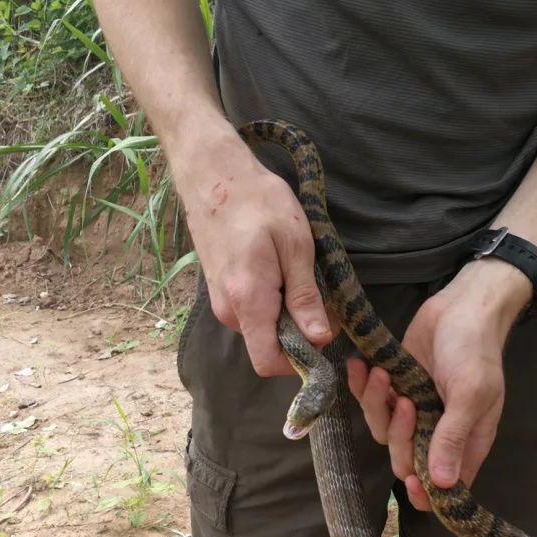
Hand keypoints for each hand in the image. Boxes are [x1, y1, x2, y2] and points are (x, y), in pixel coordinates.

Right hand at [174, 125, 332, 376]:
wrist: (213, 174)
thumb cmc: (258, 202)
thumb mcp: (296, 246)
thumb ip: (305, 298)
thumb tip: (320, 340)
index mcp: (249, 303)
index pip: (269, 363)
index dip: (300, 361)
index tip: (324, 335)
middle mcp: (230, 311)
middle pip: (269, 346)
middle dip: (299, 331)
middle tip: (320, 295)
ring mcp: (221, 302)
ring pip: (262, 327)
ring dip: (286, 313)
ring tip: (297, 272)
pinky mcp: (220, 290)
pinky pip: (252, 311)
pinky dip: (272, 301)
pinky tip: (279, 268)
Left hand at [348, 259, 531, 510]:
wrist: (462, 305)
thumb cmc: (475, 349)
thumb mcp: (471, 393)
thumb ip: (453, 437)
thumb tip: (444, 484)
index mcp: (467, 441)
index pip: (444, 485)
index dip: (425, 491)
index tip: (410, 481)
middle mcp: (438, 431)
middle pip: (406, 458)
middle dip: (399, 436)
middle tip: (406, 403)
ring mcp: (415, 410)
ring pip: (384, 430)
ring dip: (377, 406)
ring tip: (382, 376)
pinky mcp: (395, 387)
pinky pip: (372, 401)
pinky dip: (363, 387)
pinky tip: (359, 367)